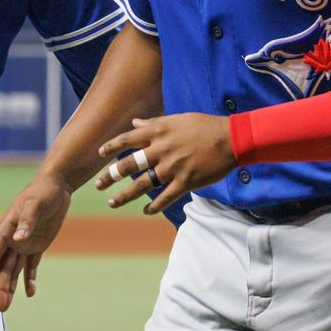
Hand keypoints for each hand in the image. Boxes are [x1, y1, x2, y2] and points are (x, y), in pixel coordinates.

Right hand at [0, 173, 71, 311]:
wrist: (57, 186)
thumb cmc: (43, 191)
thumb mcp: (35, 204)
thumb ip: (27, 222)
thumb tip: (18, 240)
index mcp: (7, 229)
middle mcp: (12, 240)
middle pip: (2, 268)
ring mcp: (24, 244)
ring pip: (13, 270)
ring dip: (10, 288)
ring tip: (5, 307)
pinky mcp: (37, 246)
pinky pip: (31, 267)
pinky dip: (29, 280)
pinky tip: (30, 293)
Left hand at [95, 114, 234, 214]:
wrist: (232, 139)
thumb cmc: (205, 126)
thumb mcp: (178, 119)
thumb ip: (154, 123)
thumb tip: (135, 123)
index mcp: (159, 132)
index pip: (127, 139)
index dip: (111, 147)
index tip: (100, 154)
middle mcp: (162, 150)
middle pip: (129, 165)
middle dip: (110, 176)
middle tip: (98, 185)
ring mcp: (173, 168)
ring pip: (142, 185)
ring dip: (125, 196)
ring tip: (112, 203)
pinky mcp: (185, 182)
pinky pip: (164, 198)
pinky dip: (153, 207)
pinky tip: (146, 211)